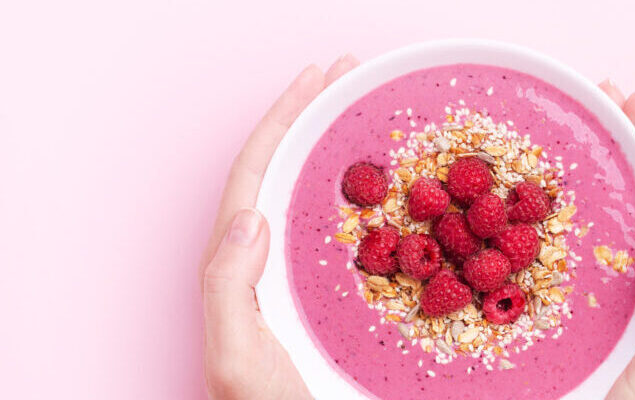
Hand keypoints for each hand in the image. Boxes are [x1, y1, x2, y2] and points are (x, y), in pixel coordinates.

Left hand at [201, 56, 357, 399]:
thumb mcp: (235, 360)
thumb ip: (227, 290)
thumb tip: (250, 218)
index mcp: (238, 273)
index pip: (257, 175)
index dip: (284, 120)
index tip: (317, 80)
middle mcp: (266, 271)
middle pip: (287, 174)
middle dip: (315, 121)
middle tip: (352, 79)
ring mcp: (299, 288)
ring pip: (319, 204)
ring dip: (345, 155)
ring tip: (375, 118)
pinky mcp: (333, 309)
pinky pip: (355, 242)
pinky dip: (378, 207)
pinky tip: (407, 198)